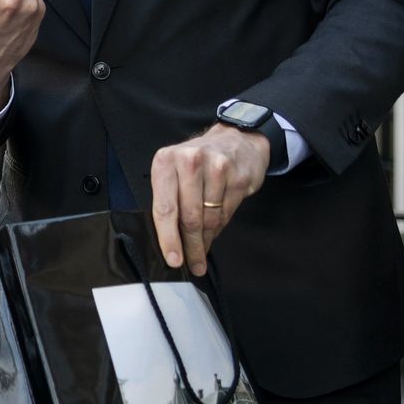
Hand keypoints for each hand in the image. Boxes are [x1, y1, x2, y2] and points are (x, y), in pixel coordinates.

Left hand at [150, 124, 269, 275]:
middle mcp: (190, 161)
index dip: (169, 238)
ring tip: (201, 251)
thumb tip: (168, 240)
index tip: (173, 259)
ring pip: (209, 218)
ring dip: (205, 240)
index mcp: (166, 160)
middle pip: (189, 217)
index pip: (165, 207)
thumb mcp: (174, 169)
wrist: (236, 139)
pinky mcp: (238, 177)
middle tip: (192, 264)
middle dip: (190, 246)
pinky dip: (218, 228)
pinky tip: (214, 233)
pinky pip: (226, 214)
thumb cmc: (198, 160)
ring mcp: (217, 168)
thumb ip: (168, 197)